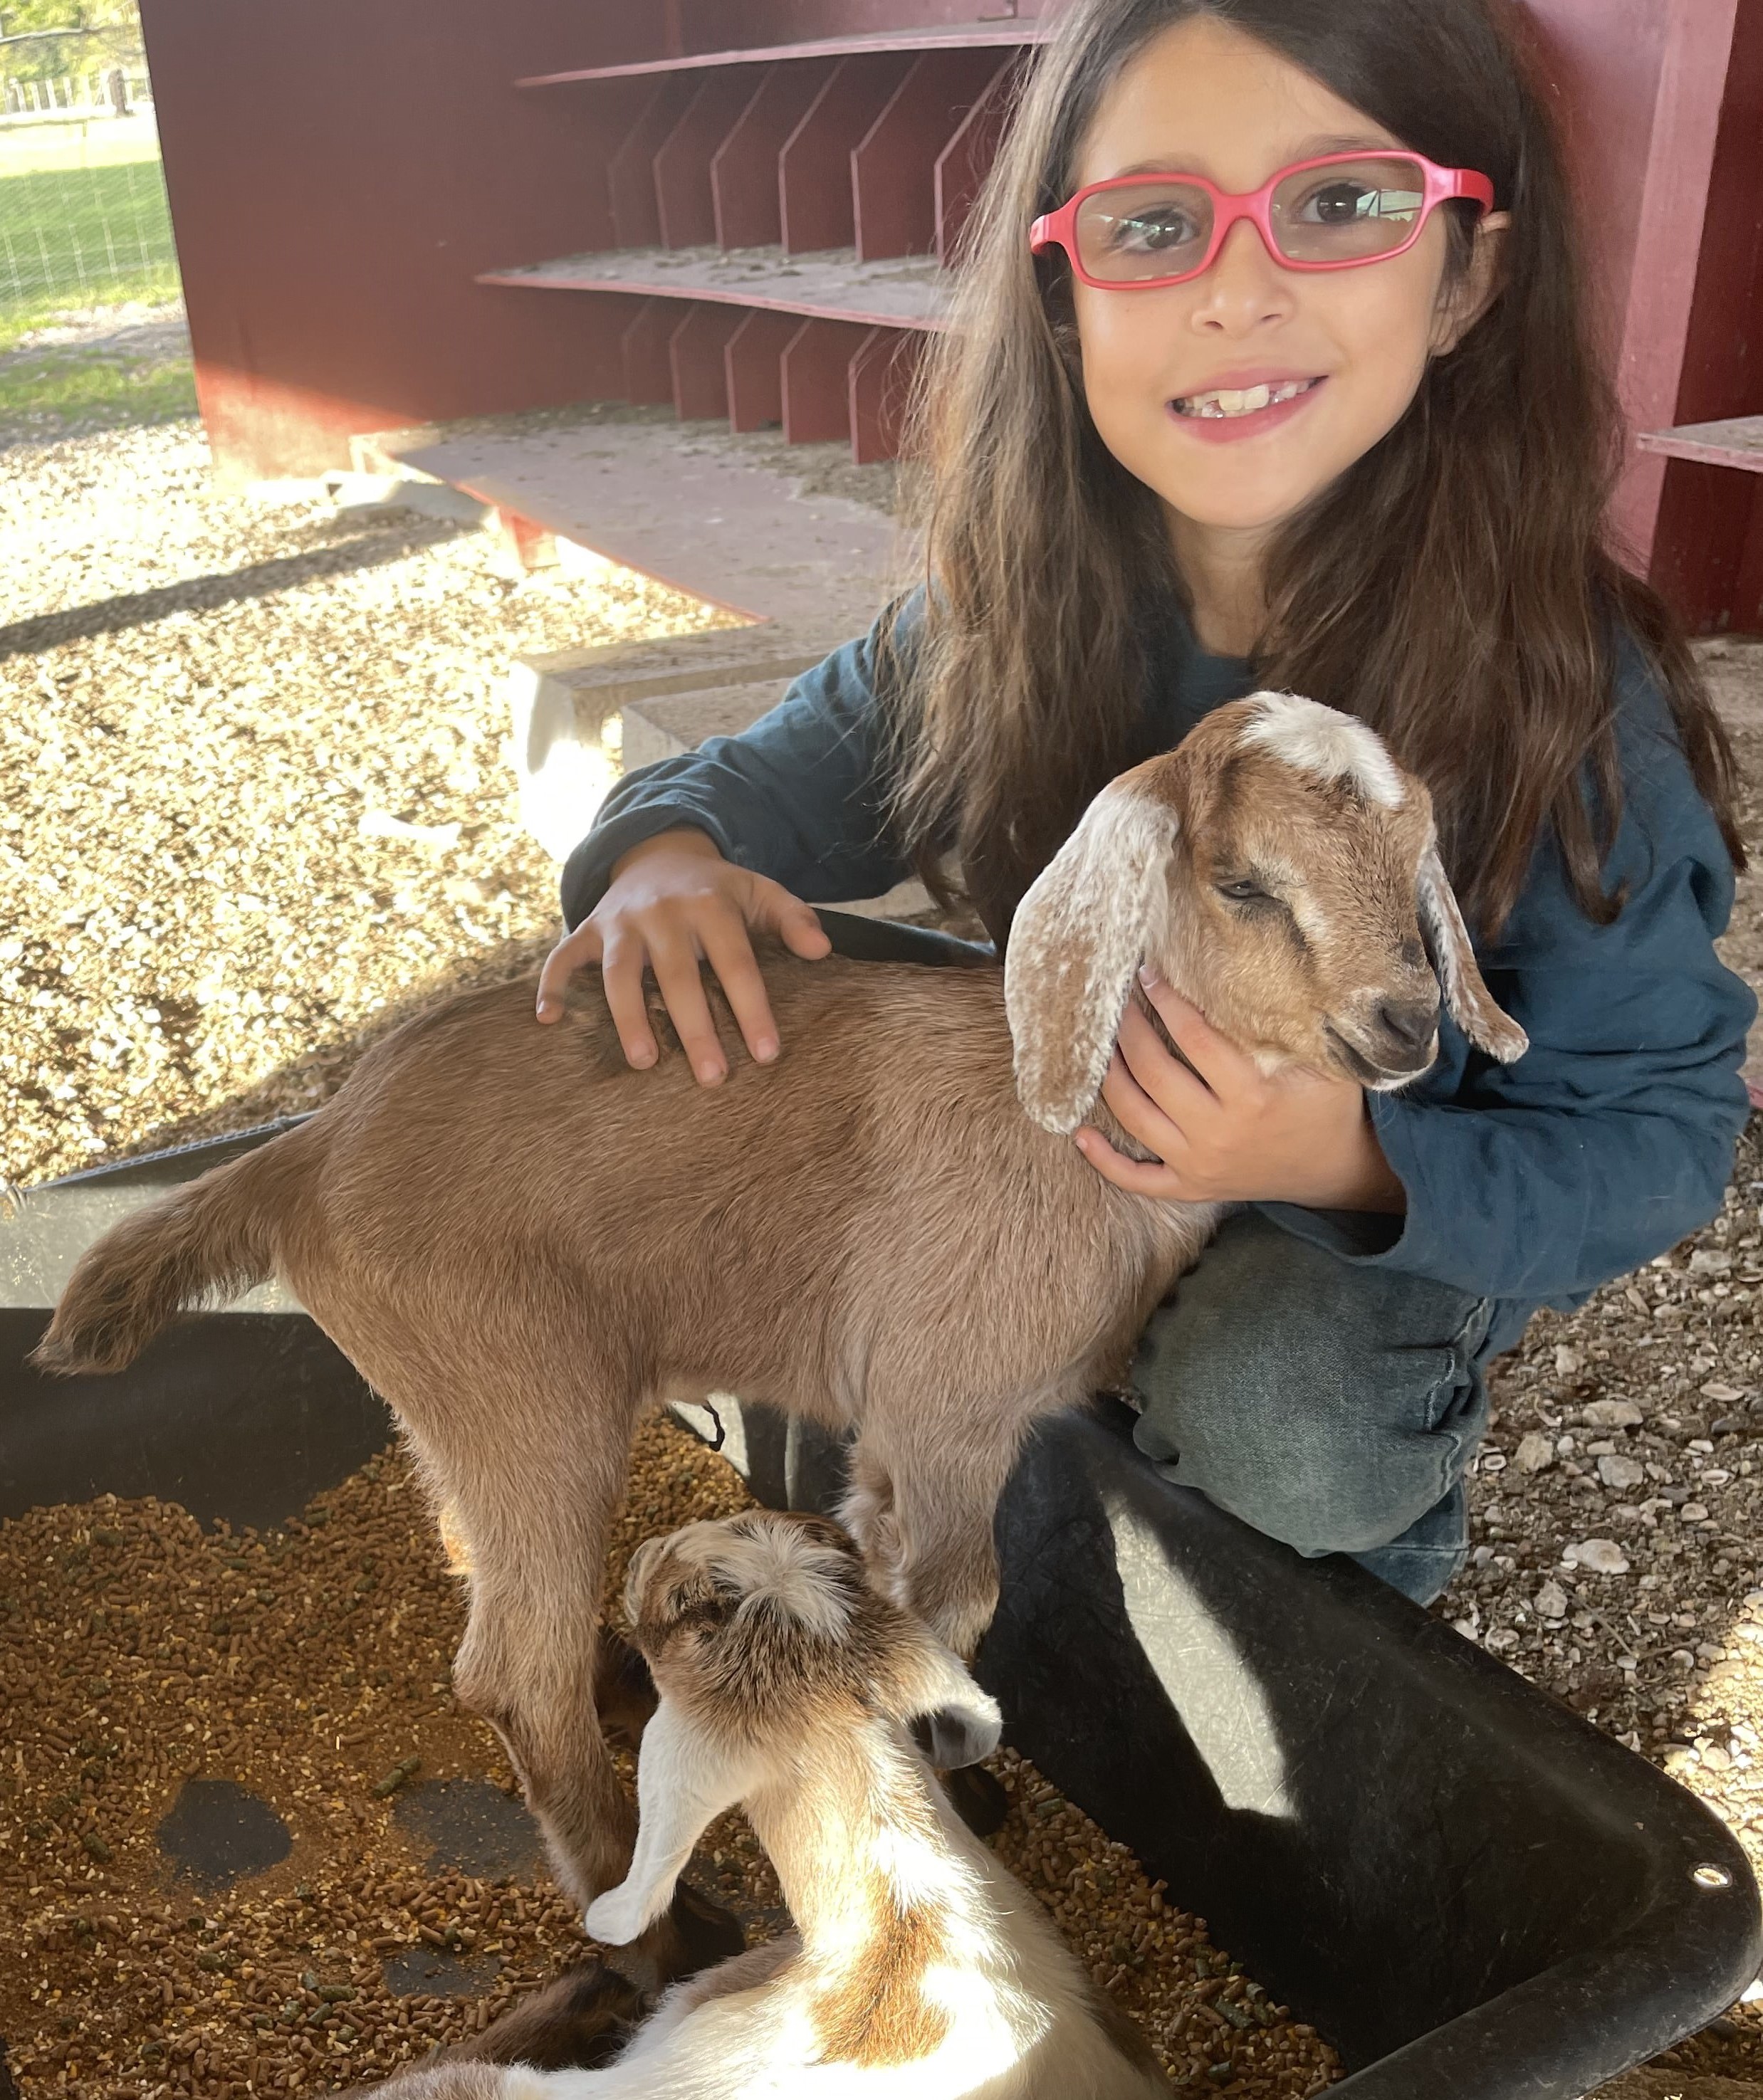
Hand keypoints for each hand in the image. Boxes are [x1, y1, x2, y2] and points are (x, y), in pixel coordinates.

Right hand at [535, 827, 830, 1085]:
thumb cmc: (718, 890)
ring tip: (644, 1063)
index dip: (751, 1007)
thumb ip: (792, 918)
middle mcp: (662, 912)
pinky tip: (547, 1020)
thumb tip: (823, 951)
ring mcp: (620, 921)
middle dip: (694, 1028)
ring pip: (618, 973)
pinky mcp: (588, 929)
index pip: (735, 962)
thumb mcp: (759, 891)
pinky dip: (551, 986)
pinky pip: (563, 958)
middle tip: (711, 1079)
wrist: (659, 852)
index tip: (767, 1053)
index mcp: (710, 904)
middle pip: (678, 975)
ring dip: (627, 1018)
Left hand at [1075, 972, 1404, 1211]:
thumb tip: (1256, 972)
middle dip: (1129, 1030)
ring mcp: (1200, 1164)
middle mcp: (1219, 1132)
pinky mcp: (1191, 1187)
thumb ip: (1293, 1027)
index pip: (1194, 1039)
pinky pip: (1137, 1181)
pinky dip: (1104, 1161)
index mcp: (1252, 1096)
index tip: (1147, 974)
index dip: (1166, 1002)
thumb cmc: (1328, 1105)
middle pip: (1153, 1073)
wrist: (1337, 1169)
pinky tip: (1081, 1133)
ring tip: (1102, 1043)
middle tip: (1118, 1002)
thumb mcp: (1326, 1062)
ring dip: (1110, 1077)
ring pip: (1135, 1117)